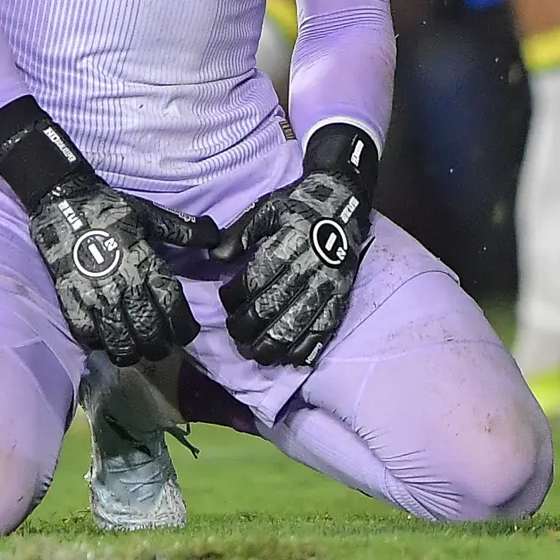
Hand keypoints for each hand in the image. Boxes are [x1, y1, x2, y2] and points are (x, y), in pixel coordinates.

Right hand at [26, 173, 213, 365]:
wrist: (63, 201)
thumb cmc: (110, 209)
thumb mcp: (150, 215)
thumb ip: (183, 231)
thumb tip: (216, 240)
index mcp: (144, 264)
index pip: (172, 307)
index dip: (184, 327)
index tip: (188, 332)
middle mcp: (122, 286)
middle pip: (148, 332)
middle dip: (160, 346)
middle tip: (163, 346)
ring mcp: (94, 297)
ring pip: (119, 341)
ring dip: (132, 352)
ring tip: (136, 350)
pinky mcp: (70, 300)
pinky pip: (86, 336)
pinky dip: (98, 344)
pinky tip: (105, 340)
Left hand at [215, 123, 375, 367]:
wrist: (344, 200)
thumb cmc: (300, 205)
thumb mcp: (267, 208)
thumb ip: (240, 233)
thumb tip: (215, 258)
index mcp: (287, 245)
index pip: (254, 280)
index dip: (234, 297)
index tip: (226, 301)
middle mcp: (308, 269)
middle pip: (273, 308)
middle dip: (249, 327)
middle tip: (235, 334)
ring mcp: (327, 286)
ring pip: (297, 324)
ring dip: (275, 345)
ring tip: (257, 354)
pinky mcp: (342, 296)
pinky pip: (325, 328)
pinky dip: (308, 348)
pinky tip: (291, 359)